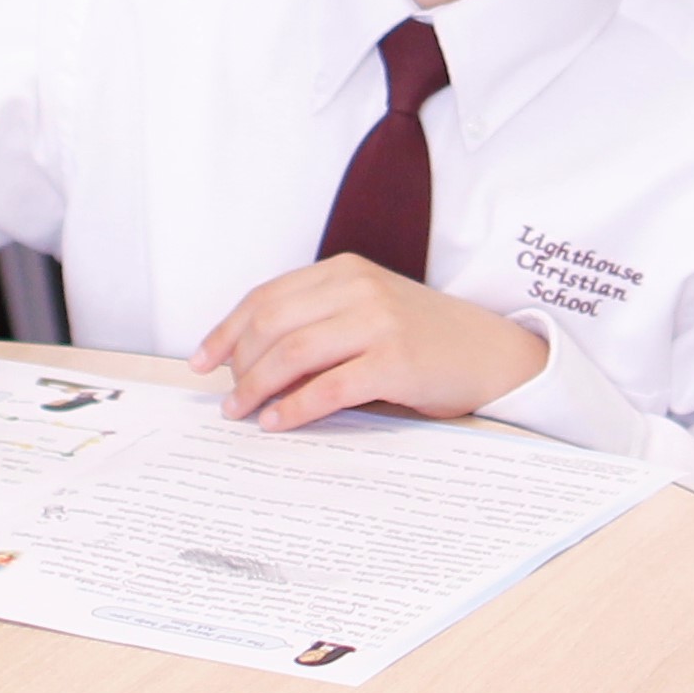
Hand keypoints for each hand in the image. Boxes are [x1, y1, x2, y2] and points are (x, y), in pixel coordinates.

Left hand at [192, 254, 547, 430]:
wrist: (491, 353)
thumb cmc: (424, 338)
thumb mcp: (368, 310)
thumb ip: (319, 320)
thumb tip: (249, 360)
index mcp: (345, 269)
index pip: (267, 296)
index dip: (227, 330)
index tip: (203, 360)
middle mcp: (358, 287)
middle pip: (272, 323)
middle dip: (238, 364)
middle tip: (227, 399)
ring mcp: (378, 321)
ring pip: (293, 353)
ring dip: (257, 387)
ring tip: (242, 413)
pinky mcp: (395, 360)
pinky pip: (328, 387)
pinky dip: (295, 408)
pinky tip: (278, 422)